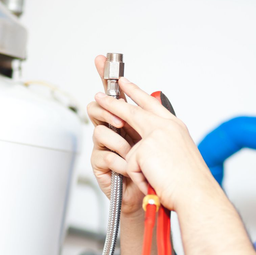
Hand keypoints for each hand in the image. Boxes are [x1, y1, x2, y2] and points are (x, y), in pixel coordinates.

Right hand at [87, 55, 144, 216]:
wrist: (152, 196)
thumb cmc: (156, 168)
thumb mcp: (158, 138)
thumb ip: (152, 118)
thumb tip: (154, 96)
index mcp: (128, 120)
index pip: (115, 94)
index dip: (106, 76)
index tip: (102, 59)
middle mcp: (114, 130)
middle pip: (97, 107)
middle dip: (108, 111)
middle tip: (120, 121)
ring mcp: (105, 146)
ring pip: (100, 131)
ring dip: (120, 143)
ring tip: (132, 155)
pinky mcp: (100, 164)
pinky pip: (104, 155)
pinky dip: (121, 162)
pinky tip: (129, 169)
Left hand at [94, 77, 218, 212]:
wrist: (196, 193)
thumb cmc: (191, 181)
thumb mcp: (180, 155)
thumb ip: (163, 144)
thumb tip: (147, 145)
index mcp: (176, 127)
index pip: (152, 104)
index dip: (137, 93)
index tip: (125, 83)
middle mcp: (166, 126)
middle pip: (133, 111)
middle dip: (114, 103)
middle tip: (100, 96)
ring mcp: (155, 135)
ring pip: (129, 147)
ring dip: (135, 165)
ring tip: (149, 175)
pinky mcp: (144, 149)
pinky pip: (130, 166)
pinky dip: (139, 178)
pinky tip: (153, 182)